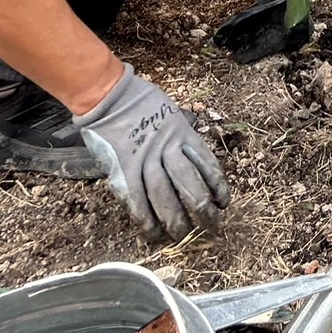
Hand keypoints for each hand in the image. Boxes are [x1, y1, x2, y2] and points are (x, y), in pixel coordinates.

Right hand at [74, 64, 230, 241]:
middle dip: (203, 211)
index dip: (217, 187)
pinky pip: (137, 201)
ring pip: (165, 198)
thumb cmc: (140, 101)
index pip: (208, 165)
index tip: (223, 203)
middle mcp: (168, 149)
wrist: (109, 97)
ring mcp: (145, 161)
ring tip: (183, 235)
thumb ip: (181, 136)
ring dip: (176, 221)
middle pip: (190, 186)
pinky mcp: (123, 172)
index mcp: (184, 134)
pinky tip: (154, 233)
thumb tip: (191, 159)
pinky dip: (146, 220)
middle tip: (211, 227)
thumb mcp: (171, 113)